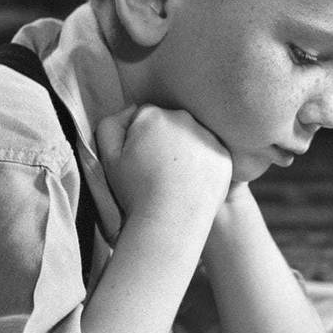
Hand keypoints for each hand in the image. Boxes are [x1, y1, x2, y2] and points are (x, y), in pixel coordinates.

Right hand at [95, 104, 231, 218]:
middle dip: (164, 141)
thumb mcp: (108, 157)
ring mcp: (207, 137)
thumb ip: (111, 126)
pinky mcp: (224, 156)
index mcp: (153, 115)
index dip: (139, 139)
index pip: (145, 117)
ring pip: (192, 138)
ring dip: (185, 151)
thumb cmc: (134, 192)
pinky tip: (192, 183)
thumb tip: (130, 109)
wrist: (169, 223)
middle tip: (157, 172)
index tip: (139, 160)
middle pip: (170, 124)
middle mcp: (183, 119)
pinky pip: (210, 154)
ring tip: (175, 179)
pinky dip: (202, 165)